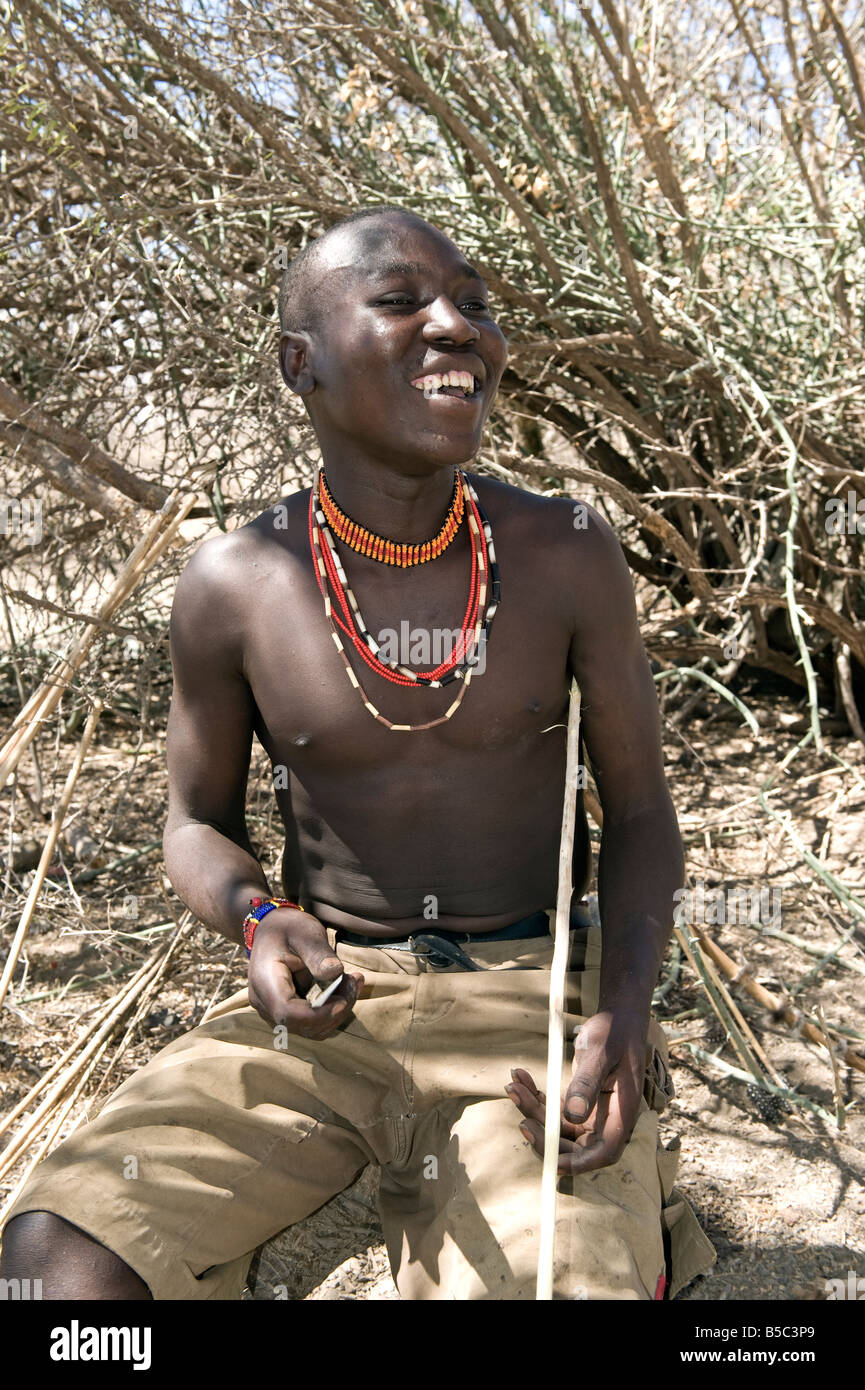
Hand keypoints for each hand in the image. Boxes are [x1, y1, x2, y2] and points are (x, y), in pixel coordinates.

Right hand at [247, 907, 363, 1039]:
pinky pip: (311, 1024)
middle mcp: (264, 1003)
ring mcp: (273, 1011)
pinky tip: (344, 988)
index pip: (287, 1013)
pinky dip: (331, 1012)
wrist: (273, 930)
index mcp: (264, 981)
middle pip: (300, 1025)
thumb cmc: (288, 928)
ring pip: (309, 1029)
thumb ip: (318, 953)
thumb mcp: (305, 933)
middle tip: (355, 981)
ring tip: (352, 982)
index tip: (343, 1000)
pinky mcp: (287, 1013)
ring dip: (336, 1012)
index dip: (317, 1014)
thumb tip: (335, 972)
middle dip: (334, 1011)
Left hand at [505, 1010, 646, 1174]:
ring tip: (513, 1085)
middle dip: (545, 1137)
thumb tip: (572, 1115)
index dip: (578, 1164)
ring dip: (532, 1111)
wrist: (618, 1019)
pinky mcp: (577, 1101)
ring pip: (557, 1126)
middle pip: (574, 1146)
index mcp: (621, 1114)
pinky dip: (534, 1096)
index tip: (552, 1161)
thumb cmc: (615, 1033)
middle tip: (522, 1120)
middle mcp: (605, 1119)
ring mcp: (590, 1113)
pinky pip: (552, 1109)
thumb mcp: (600, 1054)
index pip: (602, 1153)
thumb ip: (587, 1083)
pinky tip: (519, 1077)